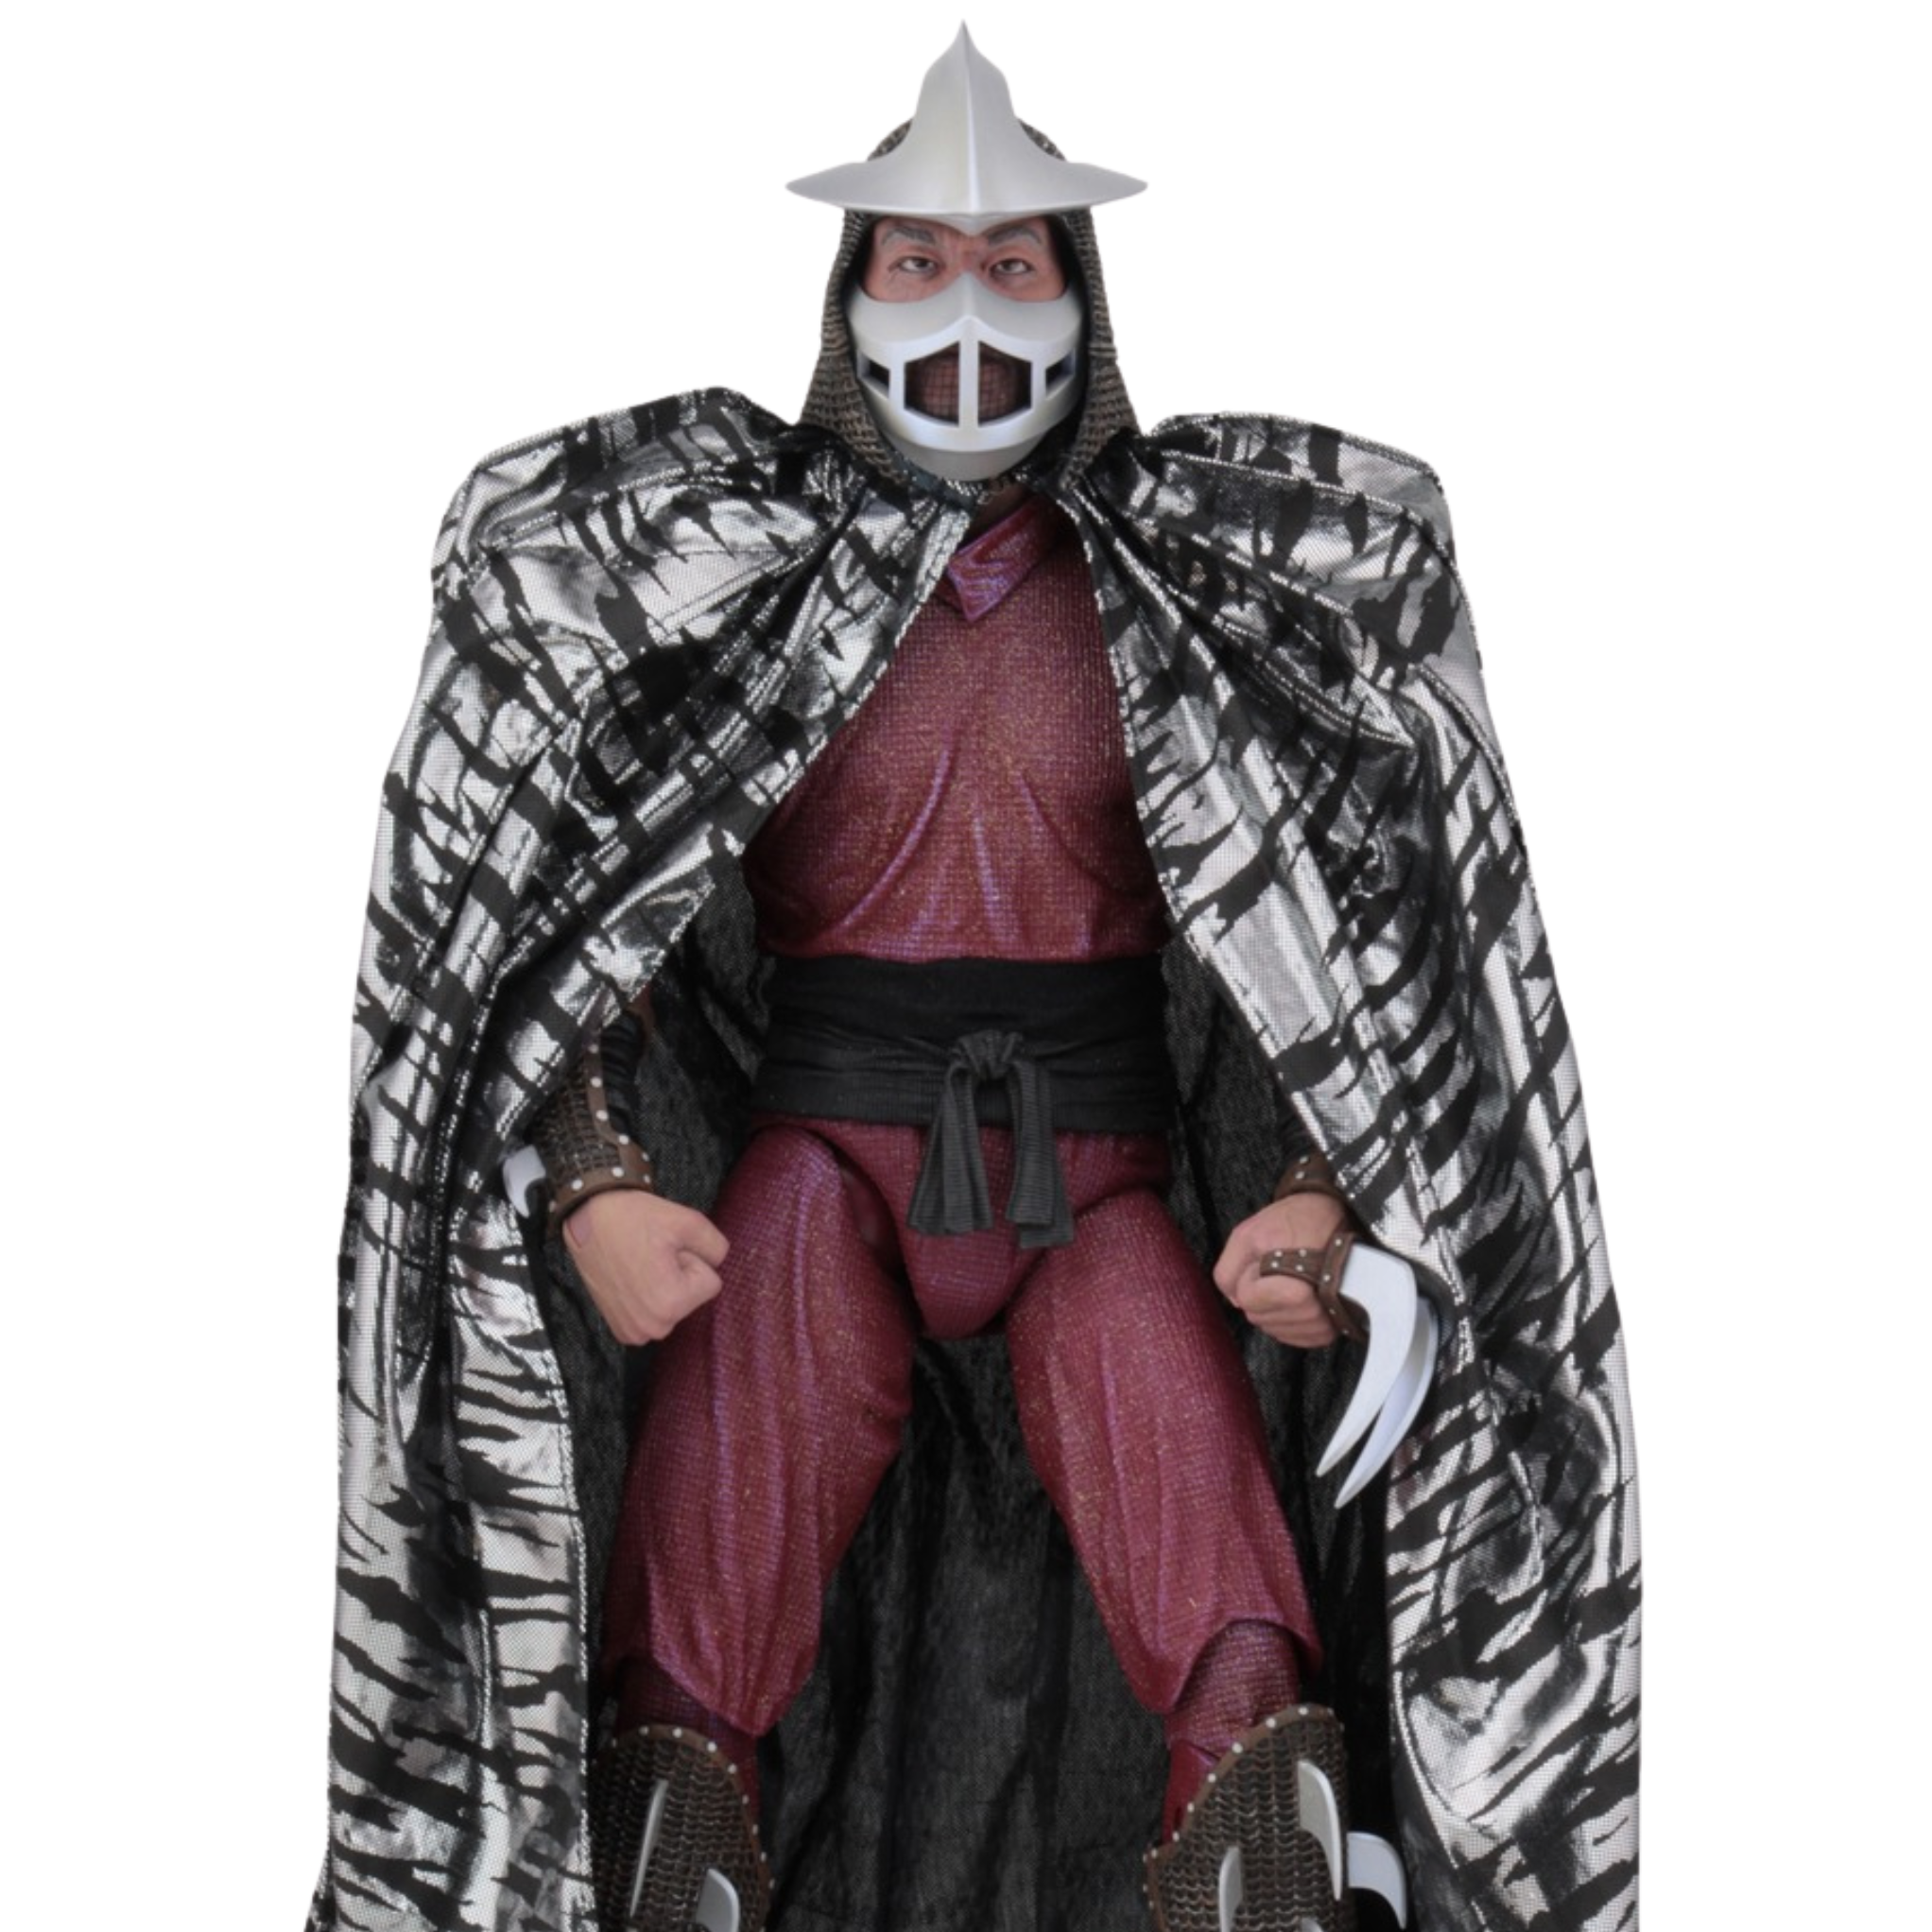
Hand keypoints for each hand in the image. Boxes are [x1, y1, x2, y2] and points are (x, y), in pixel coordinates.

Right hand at [562, 1190, 728, 1344]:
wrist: (589, 1218)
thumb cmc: (635, 1219)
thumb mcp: (689, 1222)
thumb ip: (717, 1248)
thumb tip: (718, 1266)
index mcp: (671, 1304)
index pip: (711, 1282)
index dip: (691, 1259)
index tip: (664, 1249)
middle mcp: (652, 1328)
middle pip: (692, 1297)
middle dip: (679, 1275)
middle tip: (650, 1255)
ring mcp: (634, 1333)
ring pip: (674, 1305)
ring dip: (663, 1285)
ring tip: (639, 1265)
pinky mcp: (622, 1331)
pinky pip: (655, 1313)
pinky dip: (647, 1297)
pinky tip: (630, 1279)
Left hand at [1212, 1194, 1350, 1348]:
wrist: (1335, 1220)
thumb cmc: (1295, 1223)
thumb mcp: (1248, 1235)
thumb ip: (1227, 1271)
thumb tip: (1233, 1300)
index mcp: (1294, 1291)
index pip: (1246, 1300)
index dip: (1248, 1275)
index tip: (1266, 1259)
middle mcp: (1312, 1312)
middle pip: (1256, 1317)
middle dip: (1258, 1292)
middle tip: (1279, 1266)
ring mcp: (1321, 1323)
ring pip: (1270, 1327)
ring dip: (1271, 1304)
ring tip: (1291, 1276)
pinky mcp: (1327, 1330)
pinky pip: (1287, 1334)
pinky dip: (1284, 1315)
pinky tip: (1295, 1293)